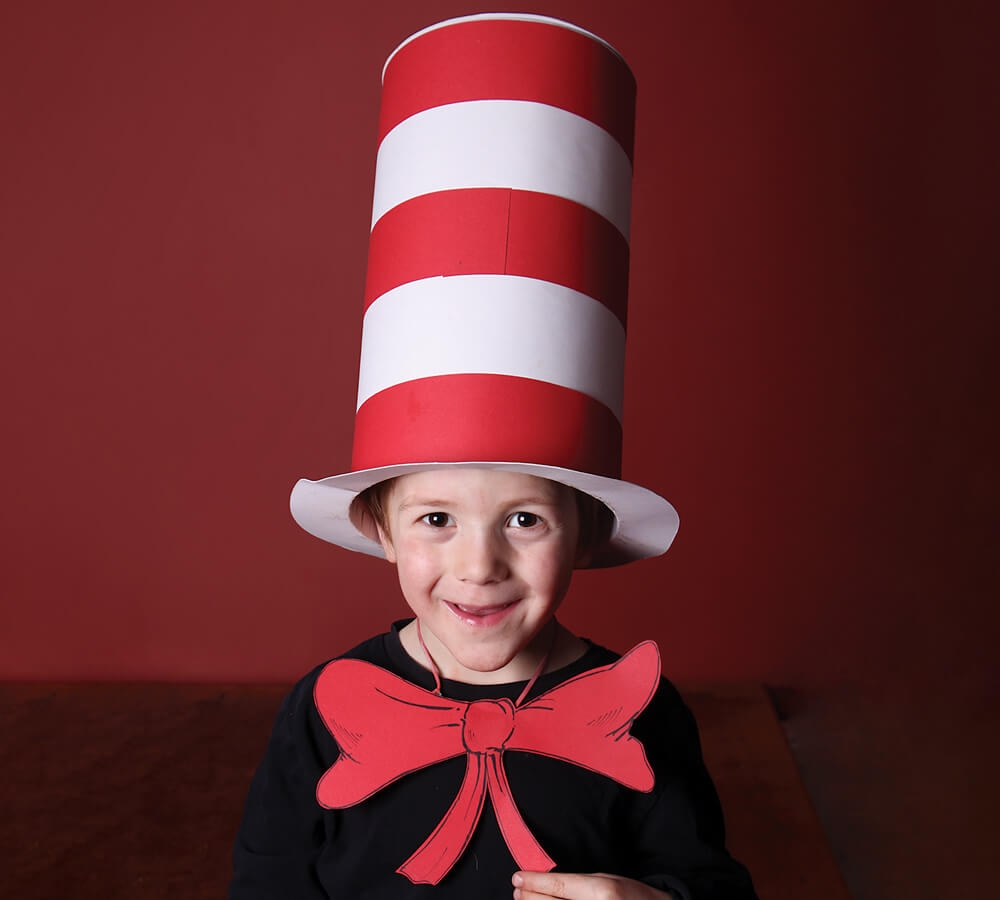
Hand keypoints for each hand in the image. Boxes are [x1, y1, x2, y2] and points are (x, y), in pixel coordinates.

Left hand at [512, 871, 672, 899]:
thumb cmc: (631, 896)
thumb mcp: (607, 880)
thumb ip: (578, 884)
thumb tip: (546, 883)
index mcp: (602, 892)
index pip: (558, 887)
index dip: (533, 882)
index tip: (517, 877)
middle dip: (529, 896)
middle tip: (517, 890)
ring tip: (523, 899)